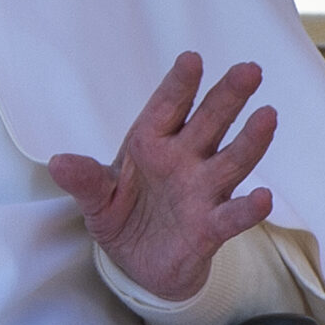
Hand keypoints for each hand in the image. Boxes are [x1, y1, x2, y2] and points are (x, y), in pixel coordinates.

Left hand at [47, 52, 275, 301]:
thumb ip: (84, 180)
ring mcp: (201, 191)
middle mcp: (183, 160)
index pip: (168, 107)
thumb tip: (57, 163)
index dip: (180, 84)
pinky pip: (232, 216)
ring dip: (250, 140)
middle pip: (210, 123)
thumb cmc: (122, 215)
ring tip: (267, 115)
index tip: (191, 59)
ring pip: (231, 161)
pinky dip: (247, 209)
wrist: (138, 265)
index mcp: (152, 143)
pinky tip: (264, 197)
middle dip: (228, 96)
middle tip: (249, 70)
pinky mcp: (210, 229)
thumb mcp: (96, 198)